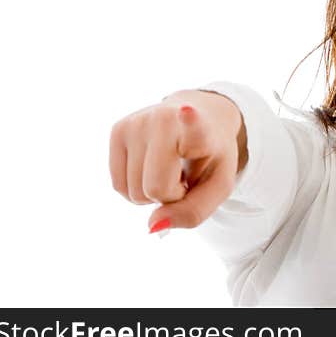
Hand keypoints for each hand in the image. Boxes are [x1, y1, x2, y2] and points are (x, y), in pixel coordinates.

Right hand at [109, 90, 243, 232]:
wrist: (200, 115)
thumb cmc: (210, 155)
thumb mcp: (218, 186)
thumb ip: (193, 212)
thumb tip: (152, 226)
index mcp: (199, 128)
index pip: (191, 124)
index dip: (189, 119)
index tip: (187, 110)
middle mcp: (163, 119)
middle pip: (154, 189)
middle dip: (170, 195)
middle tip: (184, 175)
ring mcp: (136, 122)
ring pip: (132, 192)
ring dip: (151, 192)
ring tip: (169, 167)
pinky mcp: (117, 129)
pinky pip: (118, 185)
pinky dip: (135, 188)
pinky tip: (152, 167)